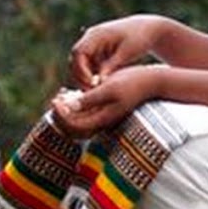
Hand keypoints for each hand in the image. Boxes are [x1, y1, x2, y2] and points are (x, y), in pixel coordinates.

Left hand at [49, 65, 163, 136]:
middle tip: (55, 98)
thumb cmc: (132, 82)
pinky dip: (75, 106)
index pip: (74, 125)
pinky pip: (85, 113)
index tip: (55, 100)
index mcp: (102, 119)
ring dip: (67, 111)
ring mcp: (104, 116)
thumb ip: (89, 99)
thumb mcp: (109, 88)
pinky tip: (71, 92)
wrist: (152, 81)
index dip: (61, 115)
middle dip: (61, 115)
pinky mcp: (106, 109)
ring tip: (61, 96)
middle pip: (74, 127)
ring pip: (79, 121)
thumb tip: (68, 107)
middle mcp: (102, 121)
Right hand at [69, 16, 158, 88]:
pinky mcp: (98, 52)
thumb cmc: (139, 38)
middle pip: (75, 59)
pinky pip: (89, 66)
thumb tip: (97, 83)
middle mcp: (90, 38)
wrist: (149, 29)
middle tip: (90, 91)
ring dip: (85, 77)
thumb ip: (111, 66)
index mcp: (96, 34)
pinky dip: (92, 76)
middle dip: (80, 76)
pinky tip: (100, 86)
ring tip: (95, 91)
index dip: (81, 69)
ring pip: (80, 64)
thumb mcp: (126, 53)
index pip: (79, 52)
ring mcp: (93, 45)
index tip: (91, 83)